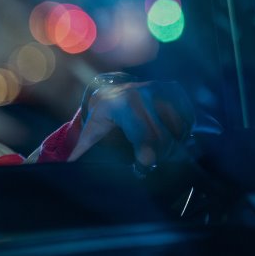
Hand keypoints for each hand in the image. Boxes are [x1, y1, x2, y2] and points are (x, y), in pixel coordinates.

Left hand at [69, 80, 194, 167]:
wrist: (114, 88)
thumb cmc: (103, 113)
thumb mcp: (92, 129)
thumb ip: (82, 146)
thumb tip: (66, 162)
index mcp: (123, 105)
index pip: (146, 142)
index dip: (147, 160)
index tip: (142, 167)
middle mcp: (143, 94)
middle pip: (163, 139)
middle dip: (160, 155)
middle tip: (152, 159)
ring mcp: (160, 89)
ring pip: (178, 130)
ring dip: (173, 143)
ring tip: (158, 144)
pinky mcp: (173, 88)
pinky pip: (187, 118)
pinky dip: (183, 129)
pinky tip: (169, 131)